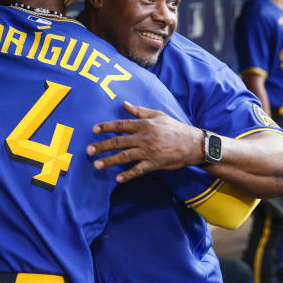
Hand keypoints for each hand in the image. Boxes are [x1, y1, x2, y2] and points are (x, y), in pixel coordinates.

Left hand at [87, 101, 203, 182]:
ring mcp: (149, 151)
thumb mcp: (158, 115)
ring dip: (110, 161)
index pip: (121, 125)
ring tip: (97, 165)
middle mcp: (144, 137)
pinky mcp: (155, 163)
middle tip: (89, 151)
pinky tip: (118, 178)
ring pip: (125, 156)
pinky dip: (128, 175)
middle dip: (102, 146)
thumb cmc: (175, 128)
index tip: (94, 130)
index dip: (106, 127)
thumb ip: (140, 111)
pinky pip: (138, 170)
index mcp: (144, 125)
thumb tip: (124, 104)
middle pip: (119, 142)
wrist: (193, 143)